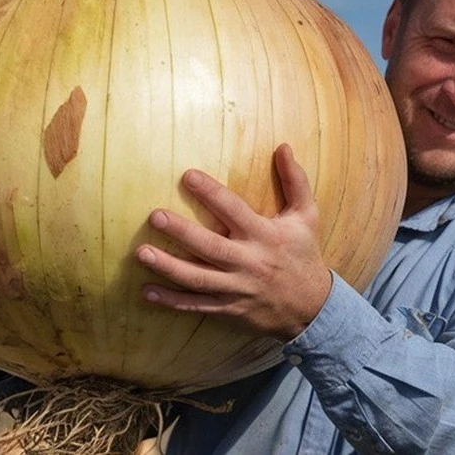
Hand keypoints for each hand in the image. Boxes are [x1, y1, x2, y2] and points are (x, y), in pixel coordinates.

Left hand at [135, 144, 331, 340]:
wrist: (312, 308)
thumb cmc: (304, 254)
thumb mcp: (307, 216)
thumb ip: (295, 180)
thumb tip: (283, 146)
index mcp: (265, 235)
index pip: (234, 210)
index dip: (211, 193)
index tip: (187, 176)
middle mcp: (249, 261)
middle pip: (210, 246)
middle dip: (181, 232)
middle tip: (154, 216)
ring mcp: (237, 288)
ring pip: (198, 278)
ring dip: (168, 267)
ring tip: (141, 254)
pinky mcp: (229, 309)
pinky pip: (197, 306)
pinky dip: (172, 301)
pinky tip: (148, 292)